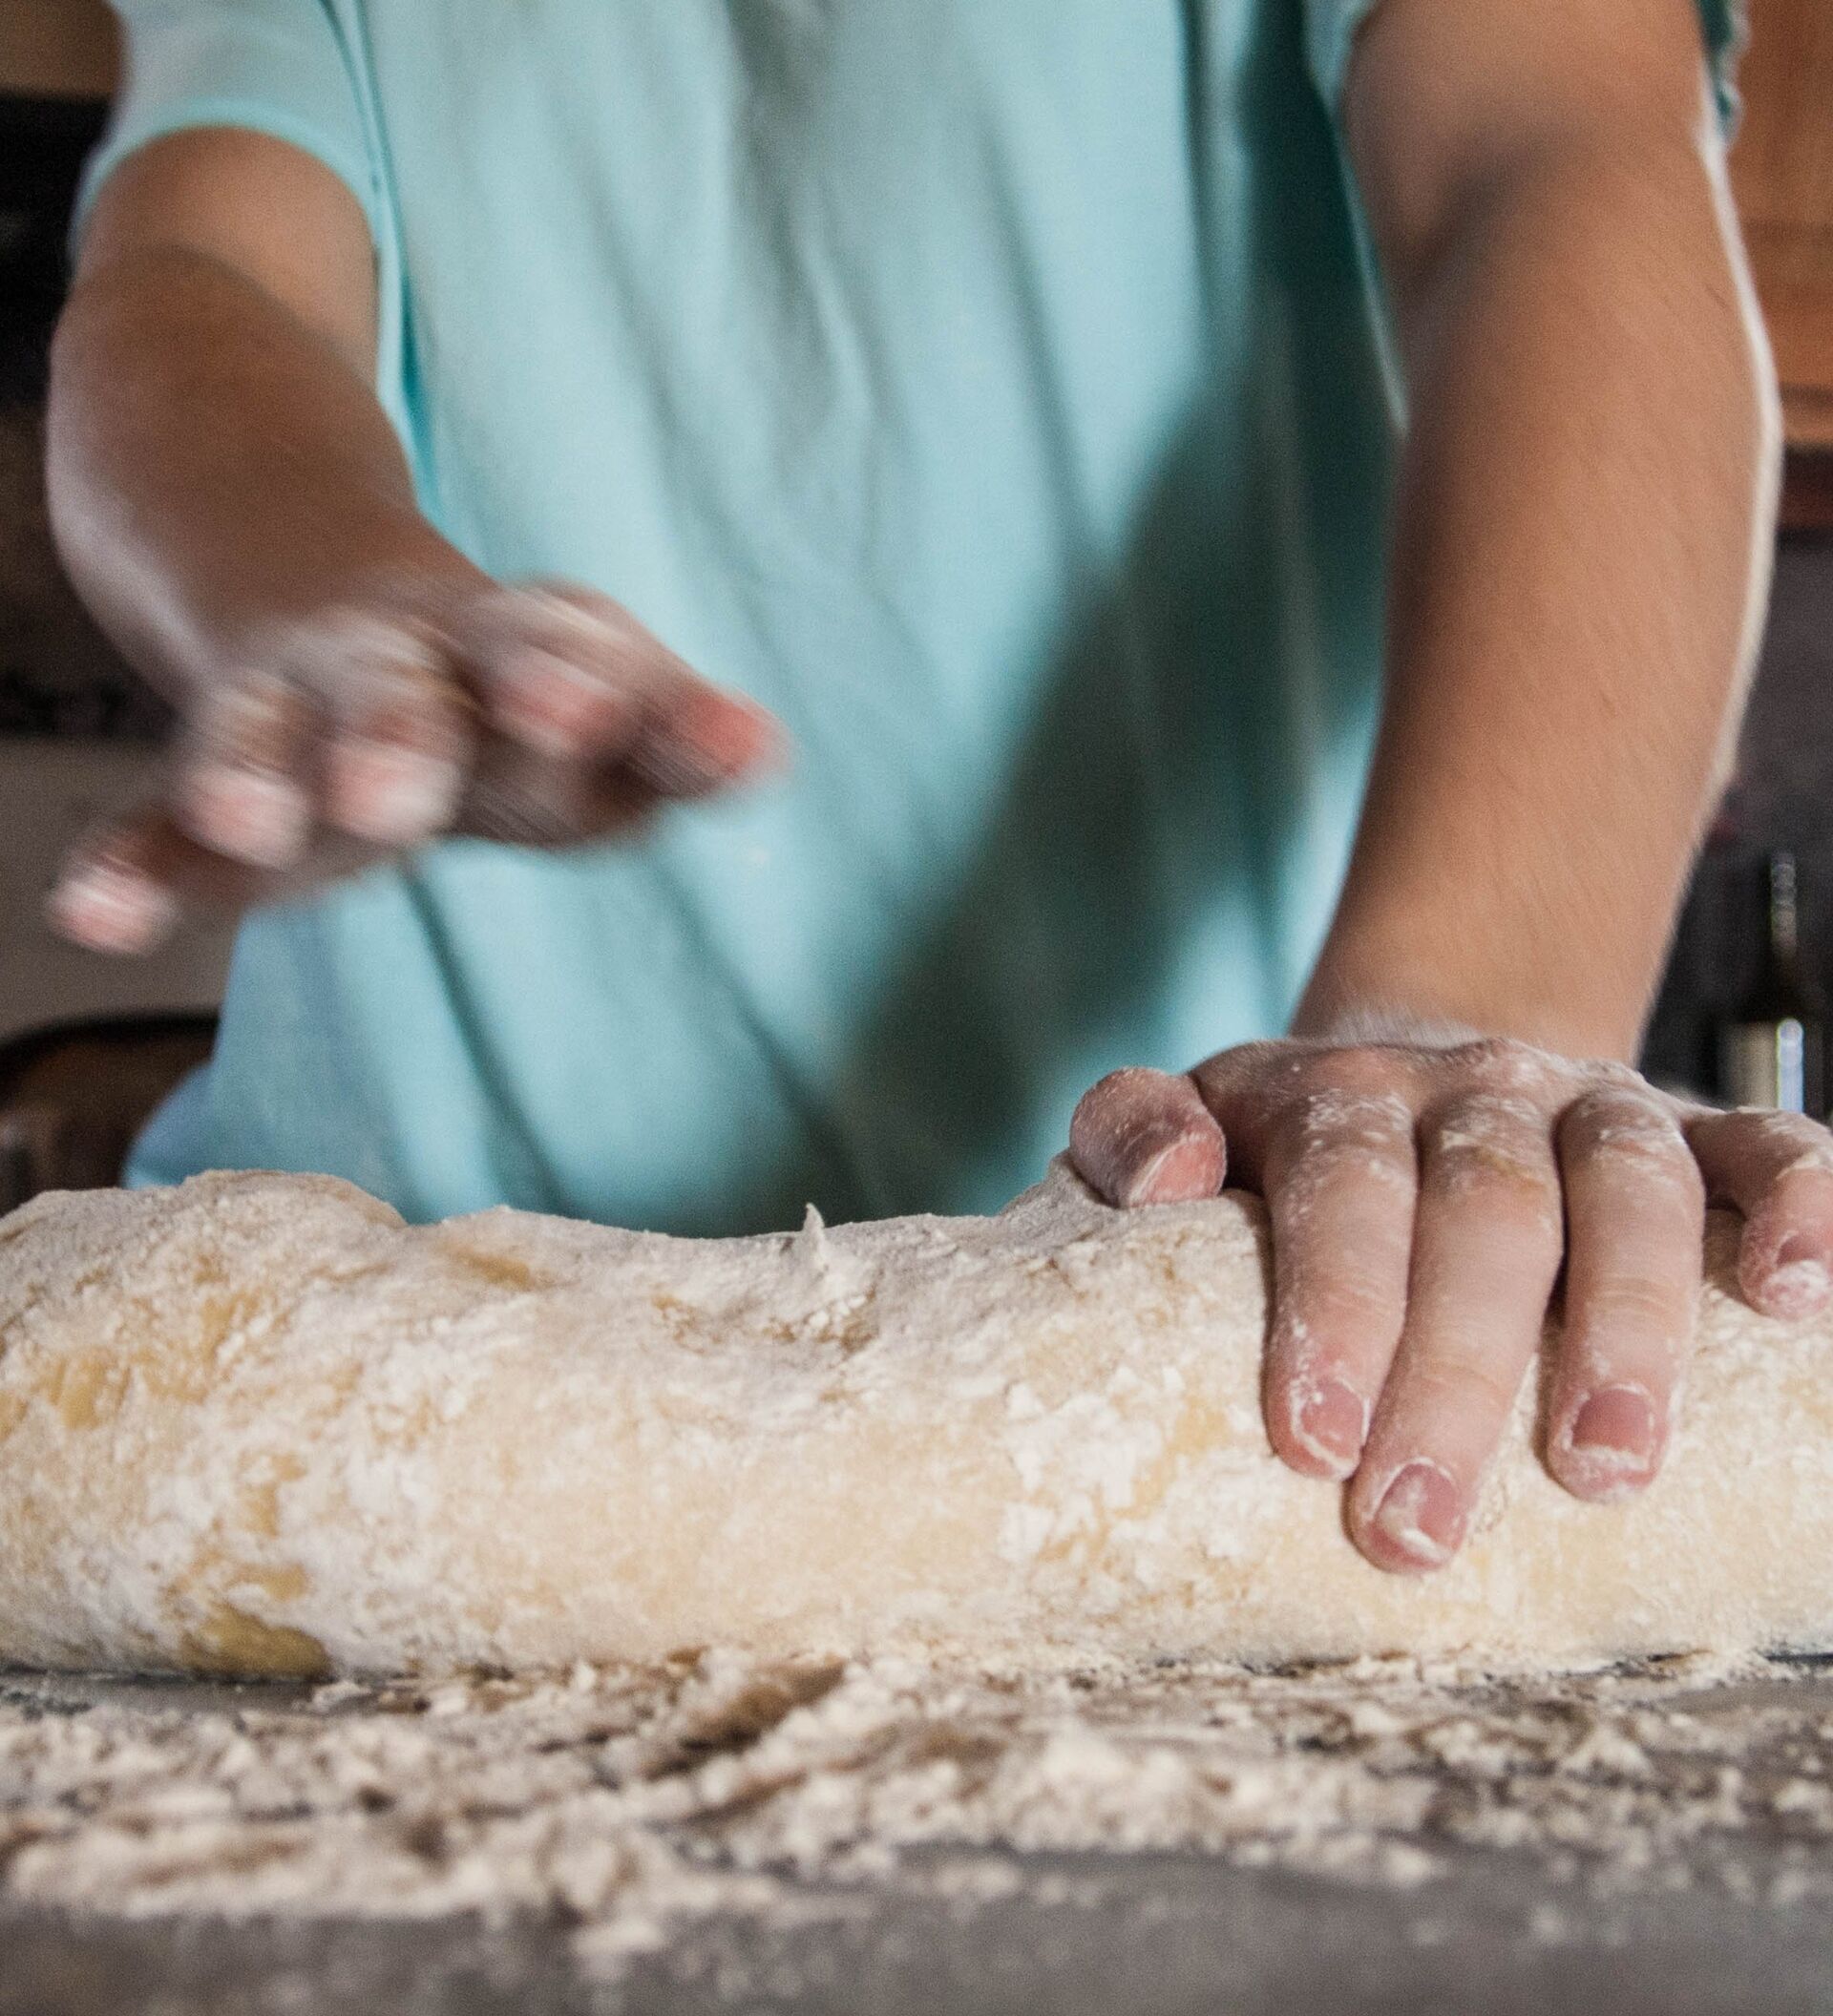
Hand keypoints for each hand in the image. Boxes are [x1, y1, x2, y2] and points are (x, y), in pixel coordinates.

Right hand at [47, 579, 781, 953]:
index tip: (726, 749)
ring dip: (267, 773)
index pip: (599, 681)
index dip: (656, 717)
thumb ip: (674, 743)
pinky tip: (92, 919)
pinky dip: (130, 862)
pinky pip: (160, 810)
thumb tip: (765, 753)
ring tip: (247, 819)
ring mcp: (297, 707)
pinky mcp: (218, 759)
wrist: (319, 581)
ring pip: (275, 732)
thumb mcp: (594, 712)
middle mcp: (407, 671)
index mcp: (525, 664)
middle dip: (414, 730)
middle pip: (414, 692)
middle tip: (415, 781)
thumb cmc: (502, 695)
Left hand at [1070, 1033, 1832, 1573]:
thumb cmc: (1288, 1151)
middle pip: (1481, 1209)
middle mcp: (1472, 1088)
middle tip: (1417, 1528)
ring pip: (1626, 1186)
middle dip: (1456, 1372)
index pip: (1339, 1185)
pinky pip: (1772, 1147)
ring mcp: (1590, 1103)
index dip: (1332, 1305)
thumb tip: (1165, 1178)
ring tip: (1603, 1469)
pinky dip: (1804, 1205)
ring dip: (1625, 1322)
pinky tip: (1796, 1296)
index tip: (1311, 1443)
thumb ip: (1133, 1132)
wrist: (1419, 1068)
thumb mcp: (1190, 1123)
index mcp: (1337, 1096)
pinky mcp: (1696, 1129)